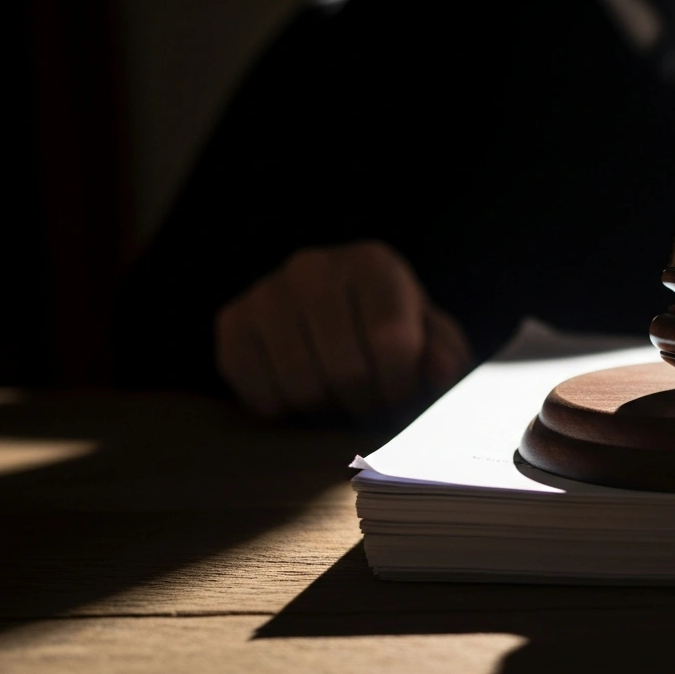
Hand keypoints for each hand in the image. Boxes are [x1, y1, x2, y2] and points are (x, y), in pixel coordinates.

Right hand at [215, 240, 472, 418]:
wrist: (326, 306)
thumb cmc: (386, 325)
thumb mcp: (428, 333)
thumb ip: (442, 352)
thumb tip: (440, 371)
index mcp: (372, 264)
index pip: (390, 340)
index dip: (401, 385)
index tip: (402, 394)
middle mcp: (313, 268)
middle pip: (344, 369)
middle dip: (366, 402)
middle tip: (370, 403)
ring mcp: (265, 293)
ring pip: (301, 387)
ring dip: (326, 409)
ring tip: (338, 396)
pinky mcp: (231, 323)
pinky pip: (259, 394)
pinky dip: (284, 409)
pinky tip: (300, 390)